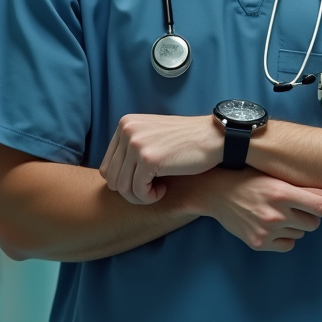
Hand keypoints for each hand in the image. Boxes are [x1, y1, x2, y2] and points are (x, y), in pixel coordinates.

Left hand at [99, 114, 220, 203]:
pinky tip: (164, 190)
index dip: (125, 181)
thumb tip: (110, 176)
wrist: (214, 137)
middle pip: (111, 178)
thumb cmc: (186, 141)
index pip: (108, 166)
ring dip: (140, 197)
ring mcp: (136, 144)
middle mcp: (127, 130)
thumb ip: (131, 147)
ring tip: (158, 191)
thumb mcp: (152, 135)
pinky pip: (138, 191)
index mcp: (125, 124)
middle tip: (152, 190)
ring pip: (122, 187)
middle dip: (131, 191)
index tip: (145, 181)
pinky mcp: (148, 159)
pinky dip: (149, 198)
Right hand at [195, 168, 321, 252]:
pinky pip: (287, 245)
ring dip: (295, 224)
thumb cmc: (250, 179)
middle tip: (290, 203)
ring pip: (301, 232)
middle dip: (308, 214)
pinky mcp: (258, 243)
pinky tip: (269, 223)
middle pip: (314, 222)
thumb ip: (306, 187)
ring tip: (275, 210)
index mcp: (282, 191)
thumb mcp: (278, 176)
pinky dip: (284, 237)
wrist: (216, 192)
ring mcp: (266, 230)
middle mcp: (275, 212)